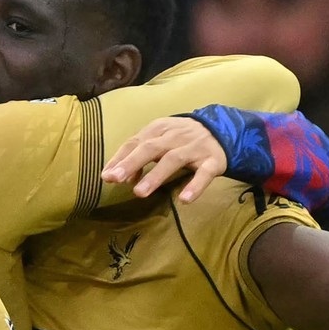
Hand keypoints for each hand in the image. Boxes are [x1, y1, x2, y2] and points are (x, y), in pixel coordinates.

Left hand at [101, 116, 227, 201]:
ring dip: (155, 176)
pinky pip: (205, 173)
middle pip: (150, 148)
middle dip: (131, 163)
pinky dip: (195, 185)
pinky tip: (185, 200)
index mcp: (159, 130)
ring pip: (173, 159)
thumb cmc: (181, 139)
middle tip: (115, 180)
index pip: (135, 143)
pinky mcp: (213, 160)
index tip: (106, 176)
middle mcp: (175, 136)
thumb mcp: (158, 141)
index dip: (120, 159)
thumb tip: (119, 177)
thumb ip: (138, 156)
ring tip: (140, 193)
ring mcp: (195, 148)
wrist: (222, 129)